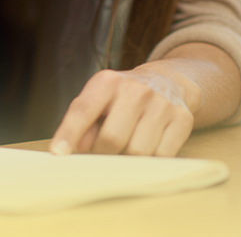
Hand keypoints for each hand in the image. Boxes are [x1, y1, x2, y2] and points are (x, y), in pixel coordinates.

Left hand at [49, 68, 195, 156]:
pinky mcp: (182, 119)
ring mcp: (162, 104)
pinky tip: (149, 145)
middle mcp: (136, 89)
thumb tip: (78, 147)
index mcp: (108, 82)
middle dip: (104, 152)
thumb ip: (84, 122)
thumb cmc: (124, 97)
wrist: (169, 80)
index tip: (58, 153)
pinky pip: (161, 156)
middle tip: (105, 149)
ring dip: (129, 158)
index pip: (83, 110)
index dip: (69, 134)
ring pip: (138, 152)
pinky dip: (151, 160)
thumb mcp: (99, 99)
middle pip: (112, 139)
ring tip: (128, 143)